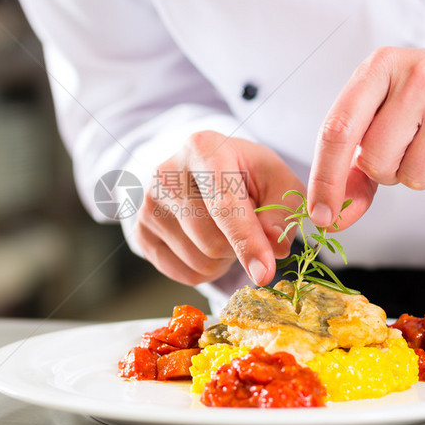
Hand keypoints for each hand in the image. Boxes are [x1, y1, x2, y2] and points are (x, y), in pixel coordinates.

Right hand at [132, 131, 303, 286]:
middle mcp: (166, 174)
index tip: (264, 273)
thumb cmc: (244, 172)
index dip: (247, 242)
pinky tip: (206, 243)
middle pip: (212, 242)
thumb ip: (283, 210)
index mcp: (202, 149)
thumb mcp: (275, 178)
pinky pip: (185, 275)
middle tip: (246, 227)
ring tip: (224, 231)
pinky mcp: (140, 233)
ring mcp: (147, 205)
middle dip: (239, 247)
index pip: (224, 205)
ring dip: (225, 259)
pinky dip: (207, 270)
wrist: (202, 170)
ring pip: (200, 262)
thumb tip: (276, 248)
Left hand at [306, 46, 424, 227]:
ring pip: (414, 176)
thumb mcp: (384, 116)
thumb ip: (351, 166)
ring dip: (421, 175)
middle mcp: (418, 74)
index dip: (325, 179)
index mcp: (380, 66)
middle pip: (376, 161)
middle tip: (408, 147)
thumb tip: (329, 218)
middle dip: (386, 171)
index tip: (319, 216)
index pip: (338, 129)